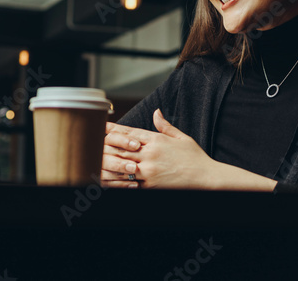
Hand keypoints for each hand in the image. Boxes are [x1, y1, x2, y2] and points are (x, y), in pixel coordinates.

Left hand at [101, 109, 218, 188]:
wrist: (205, 178)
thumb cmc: (195, 158)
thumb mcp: (182, 138)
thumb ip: (165, 126)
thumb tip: (156, 112)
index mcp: (157, 140)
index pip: (130, 133)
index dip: (114, 129)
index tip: (102, 126)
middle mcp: (150, 154)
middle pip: (121, 148)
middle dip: (106, 145)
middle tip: (92, 141)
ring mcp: (149, 171)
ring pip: (122, 166)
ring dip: (109, 163)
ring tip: (95, 161)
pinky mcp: (151, 185)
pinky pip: (130, 183)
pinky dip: (119, 181)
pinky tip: (109, 179)